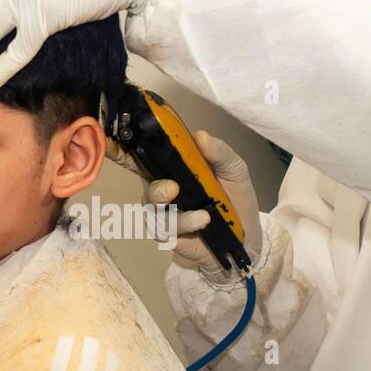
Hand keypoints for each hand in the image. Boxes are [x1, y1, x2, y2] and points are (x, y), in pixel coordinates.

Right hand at [112, 130, 262, 280]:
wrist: (247, 236)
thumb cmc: (236, 198)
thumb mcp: (234, 170)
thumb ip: (220, 153)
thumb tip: (200, 134)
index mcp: (174, 168)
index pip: (147, 157)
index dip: (127, 151)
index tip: (124, 143)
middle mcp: (163, 189)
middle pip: (147, 186)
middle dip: (157, 189)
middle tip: (173, 189)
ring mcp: (163, 213)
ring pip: (154, 211)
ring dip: (178, 214)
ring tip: (204, 216)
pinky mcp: (168, 235)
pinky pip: (164, 230)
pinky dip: (185, 225)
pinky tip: (203, 223)